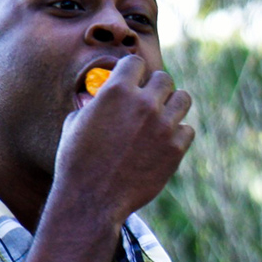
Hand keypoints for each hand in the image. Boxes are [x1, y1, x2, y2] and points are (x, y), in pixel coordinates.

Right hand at [52, 55, 194, 223]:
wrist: (92, 199)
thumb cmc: (76, 161)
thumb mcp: (75, 123)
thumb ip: (94, 103)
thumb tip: (99, 95)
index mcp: (116, 91)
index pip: (135, 62)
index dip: (132, 72)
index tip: (132, 81)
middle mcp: (143, 103)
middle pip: (164, 78)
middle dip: (155, 88)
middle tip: (148, 101)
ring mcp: (163, 126)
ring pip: (183, 99)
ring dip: (172, 105)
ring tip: (162, 116)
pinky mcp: (176, 148)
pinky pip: (187, 130)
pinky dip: (177, 134)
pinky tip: (163, 142)